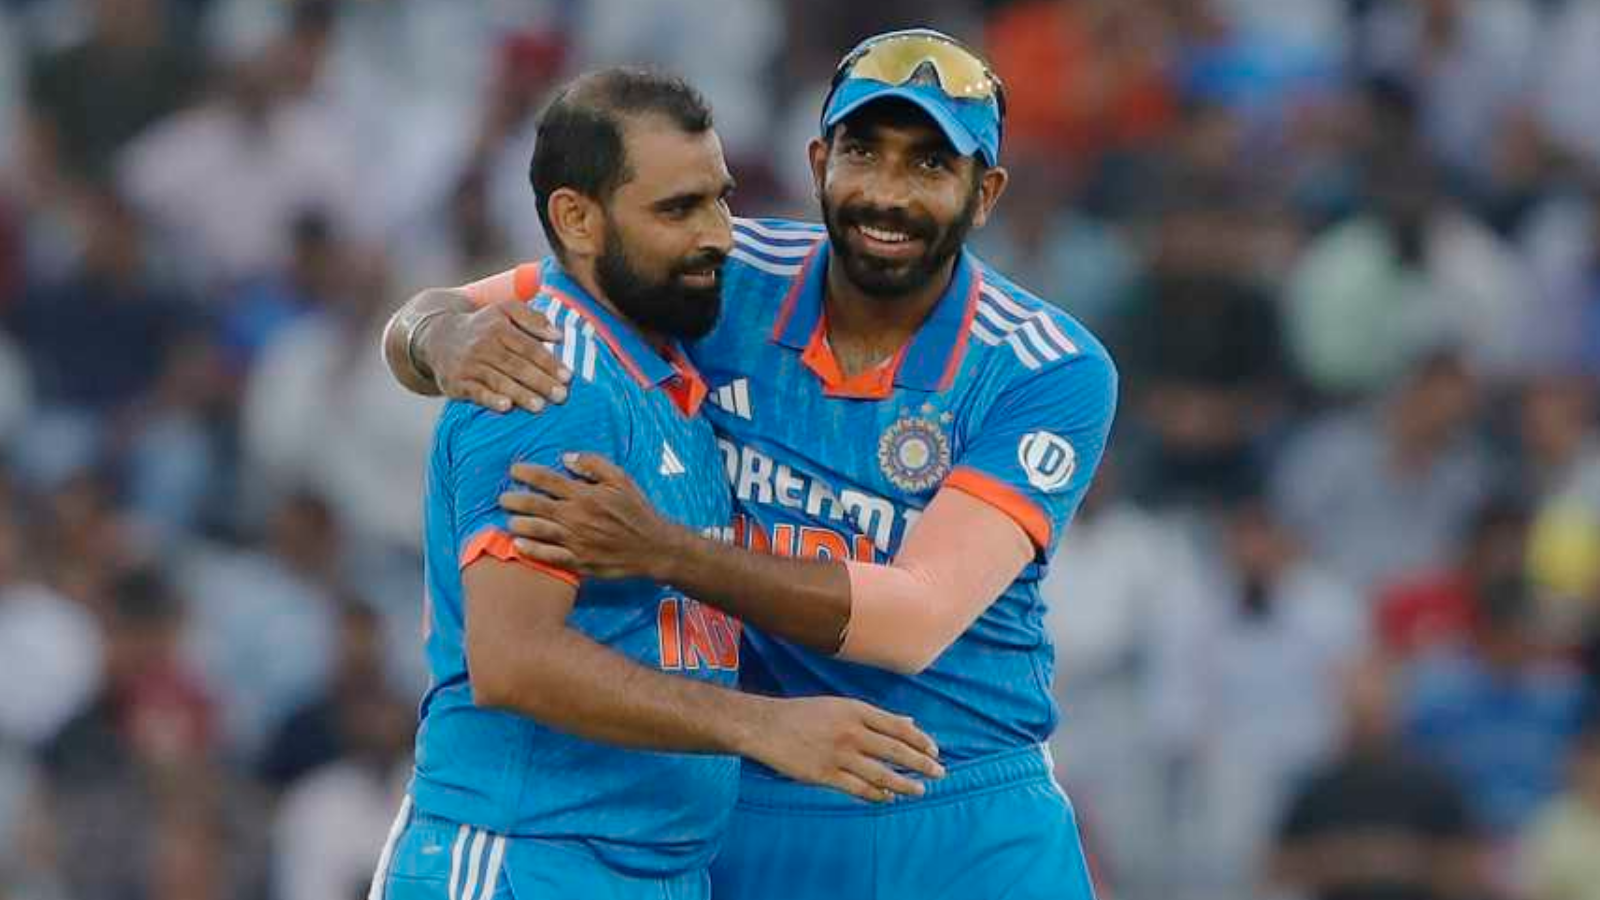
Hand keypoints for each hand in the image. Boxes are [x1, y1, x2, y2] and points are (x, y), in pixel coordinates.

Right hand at [427, 299, 570, 413]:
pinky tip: (506, 407)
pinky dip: (490, 399)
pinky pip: (475, 392)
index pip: (528, 347)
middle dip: (540, 382)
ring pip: (499, 380)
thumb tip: (559, 335)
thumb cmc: (483, 326)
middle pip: (516, 365)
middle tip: (561, 396)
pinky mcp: (456, 382)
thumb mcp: (505, 310)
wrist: (437, 336)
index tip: (568, 377)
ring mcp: (469, 365)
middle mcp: (483, 345)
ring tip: (540, 407)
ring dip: (520, 394)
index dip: (549, 362)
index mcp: (499, 327)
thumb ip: (533, 318)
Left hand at [503, 453, 678, 579]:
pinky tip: (518, 546)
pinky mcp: (578, 561)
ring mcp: (575, 541)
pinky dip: (531, 551)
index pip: (547, 479)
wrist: (653, 547)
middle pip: (535, 505)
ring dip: (518, 524)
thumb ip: (594, 464)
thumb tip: (566, 457)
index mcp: (585, 494)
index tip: (513, 470)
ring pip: (537, 530)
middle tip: (503, 497)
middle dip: (513, 499)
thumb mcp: (622, 479)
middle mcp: (576, 517)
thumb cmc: (637, 511)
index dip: (526, 472)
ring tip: (509, 520)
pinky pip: (549, 556)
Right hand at [741, 697, 943, 802]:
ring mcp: (838, 755)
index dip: (920, 740)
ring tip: (920, 790)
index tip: (934, 751)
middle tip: (940, 773)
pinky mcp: (825, 775)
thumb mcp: (841, 706)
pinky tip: (889, 797)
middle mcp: (850, 731)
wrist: (765, 726)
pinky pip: (859, 789)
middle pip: (895, 750)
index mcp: (855, 710)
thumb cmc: (804, 714)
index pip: (898, 726)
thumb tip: (910, 721)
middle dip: (921, 764)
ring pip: (881, 774)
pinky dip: (878, 795)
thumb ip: (876, 716)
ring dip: (904, 784)